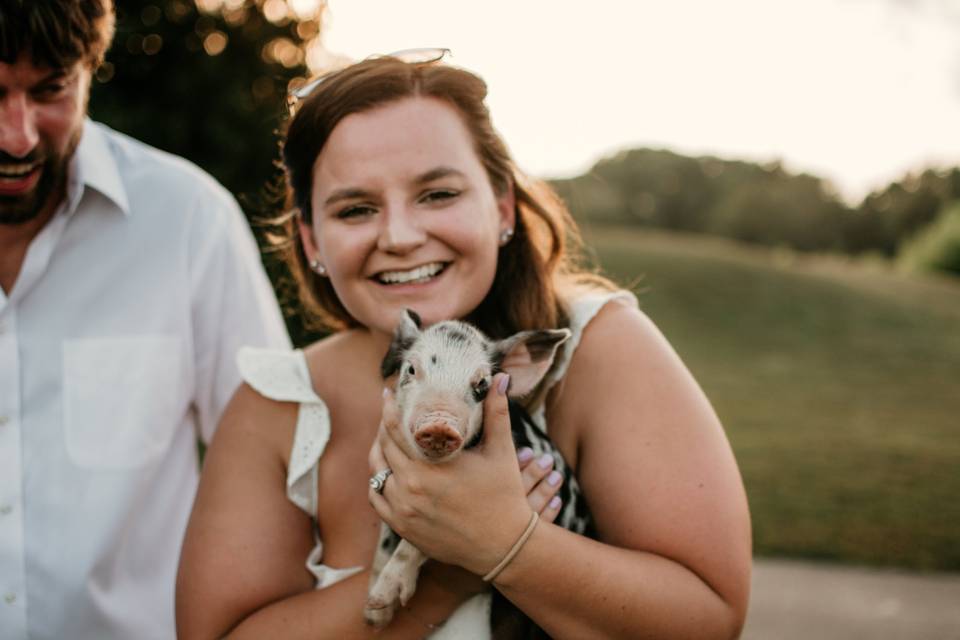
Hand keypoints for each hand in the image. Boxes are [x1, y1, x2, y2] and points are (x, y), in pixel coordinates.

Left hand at [368, 374, 561, 576]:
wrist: (504, 546)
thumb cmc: (504, 496)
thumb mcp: (501, 451)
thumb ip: (497, 412)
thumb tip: (499, 377)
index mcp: (429, 468)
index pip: (395, 430)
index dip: (388, 409)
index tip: (388, 393)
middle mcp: (410, 489)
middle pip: (382, 449)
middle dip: (383, 428)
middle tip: (390, 414)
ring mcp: (403, 512)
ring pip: (376, 474)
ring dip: (378, 454)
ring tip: (386, 440)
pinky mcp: (403, 529)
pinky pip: (377, 500)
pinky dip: (378, 482)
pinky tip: (386, 471)